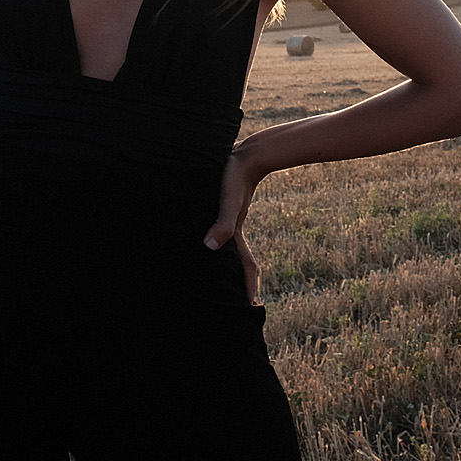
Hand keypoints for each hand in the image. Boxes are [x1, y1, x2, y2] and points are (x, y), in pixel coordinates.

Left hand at [204, 147, 263, 302]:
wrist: (248, 154)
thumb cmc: (235, 177)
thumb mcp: (229, 201)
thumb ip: (222, 224)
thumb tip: (209, 247)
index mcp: (235, 234)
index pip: (246, 267)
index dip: (247, 287)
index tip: (251, 307)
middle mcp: (233, 229)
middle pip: (240, 262)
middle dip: (240, 282)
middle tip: (238, 302)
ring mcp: (230, 219)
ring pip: (230, 249)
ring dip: (230, 265)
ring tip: (222, 279)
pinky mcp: (226, 207)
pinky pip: (223, 232)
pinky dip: (220, 243)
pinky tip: (210, 243)